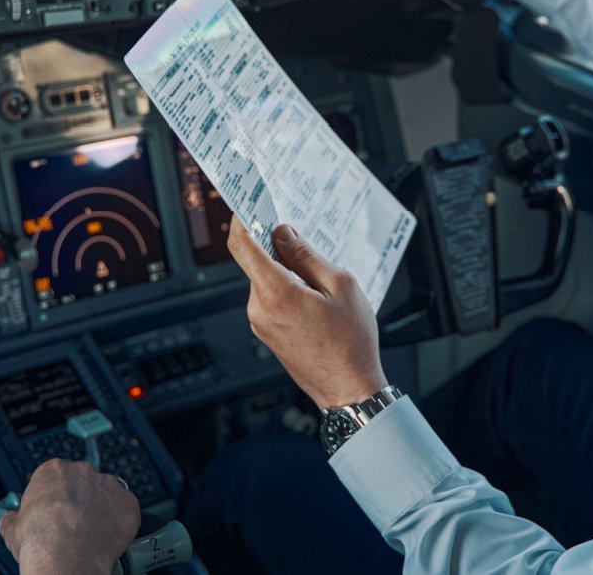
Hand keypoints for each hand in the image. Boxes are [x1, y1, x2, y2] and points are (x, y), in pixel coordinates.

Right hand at [0, 459, 139, 574]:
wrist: (66, 558)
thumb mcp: (13, 529)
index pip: (58, 476)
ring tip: (94, 530)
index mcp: (53, 471)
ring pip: (107, 492)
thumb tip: (6, 521)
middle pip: (84, 480)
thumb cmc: (40, 542)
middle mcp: (82, 472)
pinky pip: (126, 508)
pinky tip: (109, 535)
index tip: (57, 508)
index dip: (58, 495)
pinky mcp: (127, 502)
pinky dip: (121, 520)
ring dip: (103, 507)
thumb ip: (12, 518)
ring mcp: (107, 485)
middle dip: (81, 498)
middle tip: (75, 521)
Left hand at [228, 216, 386, 409]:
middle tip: (310, 248)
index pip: (242, 245)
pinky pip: (272, 299)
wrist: (349, 389)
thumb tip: (283, 234)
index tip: (247, 204)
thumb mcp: (340, 285)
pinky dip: (289, 290)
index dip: (241, 219)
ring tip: (323, 288)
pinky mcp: (267, 333)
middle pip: (258, 262)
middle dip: (280, 250)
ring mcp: (261, 323)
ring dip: (289, 273)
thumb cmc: (351, 343)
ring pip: (267, 281)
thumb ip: (307, 256)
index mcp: (275, 292)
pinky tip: (316, 302)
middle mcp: (259, 308)